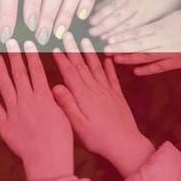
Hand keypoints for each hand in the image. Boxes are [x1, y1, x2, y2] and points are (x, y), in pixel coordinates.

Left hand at [0, 39, 73, 180]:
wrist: (48, 159)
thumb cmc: (62, 140)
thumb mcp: (66, 115)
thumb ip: (58, 100)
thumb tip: (54, 86)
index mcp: (44, 97)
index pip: (36, 71)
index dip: (31, 56)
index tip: (27, 44)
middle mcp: (27, 101)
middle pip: (20, 74)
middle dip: (15, 57)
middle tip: (9, 43)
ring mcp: (14, 112)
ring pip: (5, 87)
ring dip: (0, 71)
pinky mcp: (5, 126)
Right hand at [52, 33, 154, 177]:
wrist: (125, 144)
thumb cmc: (99, 138)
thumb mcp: (78, 125)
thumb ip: (67, 105)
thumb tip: (55, 86)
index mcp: (83, 96)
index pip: (70, 73)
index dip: (62, 60)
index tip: (54, 49)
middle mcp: (95, 90)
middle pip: (82, 66)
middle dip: (73, 50)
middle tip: (67, 36)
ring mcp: (107, 92)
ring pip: (96, 68)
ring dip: (90, 53)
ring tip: (85, 41)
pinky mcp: (117, 96)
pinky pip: (112, 77)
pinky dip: (109, 67)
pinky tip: (107, 59)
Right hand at [88, 0, 180, 39]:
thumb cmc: (166, 6)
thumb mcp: (161, 19)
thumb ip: (146, 29)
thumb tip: (132, 43)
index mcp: (147, 14)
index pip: (129, 26)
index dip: (116, 33)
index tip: (105, 40)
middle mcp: (137, 4)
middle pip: (118, 17)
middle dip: (104, 25)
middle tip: (92, 33)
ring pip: (113, 6)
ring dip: (100, 14)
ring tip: (90, 23)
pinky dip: (103, 3)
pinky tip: (94, 10)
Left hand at [103, 9, 180, 75]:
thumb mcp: (167, 18)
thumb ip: (150, 25)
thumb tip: (129, 29)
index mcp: (160, 26)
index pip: (136, 31)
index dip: (121, 36)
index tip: (107, 39)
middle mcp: (164, 38)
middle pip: (138, 43)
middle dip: (121, 47)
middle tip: (105, 50)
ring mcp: (172, 50)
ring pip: (147, 54)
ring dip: (130, 58)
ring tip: (116, 59)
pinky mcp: (180, 60)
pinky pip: (162, 66)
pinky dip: (149, 69)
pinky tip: (136, 72)